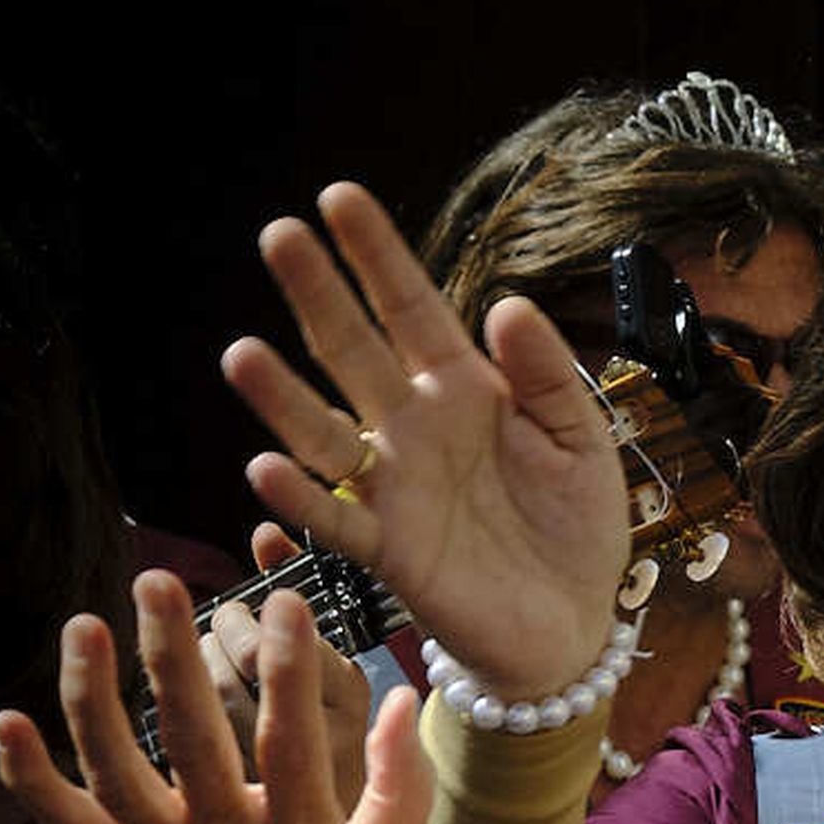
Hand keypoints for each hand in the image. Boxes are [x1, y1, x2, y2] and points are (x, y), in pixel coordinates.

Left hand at [0, 570, 431, 823]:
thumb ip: (399, 792)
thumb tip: (403, 702)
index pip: (293, 747)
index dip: (290, 673)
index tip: (290, 605)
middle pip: (190, 741)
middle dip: (171, 658)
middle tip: (161, 584)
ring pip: (117, 773)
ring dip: (91, 699)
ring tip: (84, 626)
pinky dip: (33, 780)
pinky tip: (6, 723)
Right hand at [222, 182, 627, 696]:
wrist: (576, 626)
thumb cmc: (575, 530)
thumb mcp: (581, 442)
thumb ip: (547, 376)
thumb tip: (506, 304)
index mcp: (466, 391)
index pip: (413, 310)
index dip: (377, 257)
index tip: (339, 198)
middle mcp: (416, 429)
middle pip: (355, 352)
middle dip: (318, 297)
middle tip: (278, 237)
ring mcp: (396, 489)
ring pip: (325, 434)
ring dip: (282, 399)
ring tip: (241, 355)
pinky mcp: (391, 553)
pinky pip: (337, 523)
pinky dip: (302, 499)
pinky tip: (267, 468)